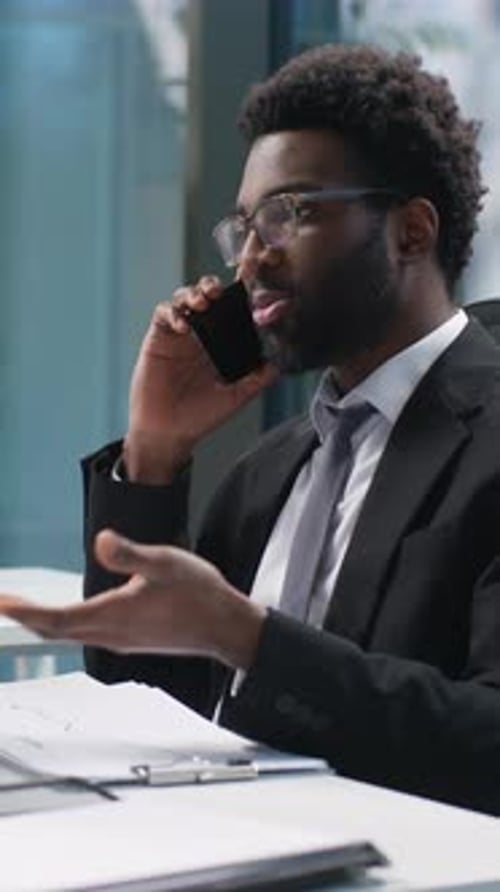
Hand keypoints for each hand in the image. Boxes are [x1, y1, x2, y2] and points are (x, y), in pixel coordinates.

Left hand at [0, 530, 264, 669]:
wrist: (225, 626)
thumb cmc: (200, 595)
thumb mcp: (166, 562)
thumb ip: (131, 554)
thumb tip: (100, 540)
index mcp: (115, 614)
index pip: (56, 618)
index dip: (25, 611)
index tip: (2, 602)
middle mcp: (113, 633)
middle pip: (55, 631)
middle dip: (26, 617)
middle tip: (3, 603)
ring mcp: (121, 640)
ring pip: (70, 635)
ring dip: (43, 621)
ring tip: (23, 607)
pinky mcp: (130, 639)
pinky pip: (86, 634)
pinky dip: (65, 624)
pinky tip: (66, 614)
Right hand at [125, 275, 277, 482]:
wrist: (169, 432)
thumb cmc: (201, 415)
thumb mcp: (237, 397)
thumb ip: (258, 379)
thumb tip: (280, 363)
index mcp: (225, 340)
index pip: (238, 305)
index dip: (246, 278)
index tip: (258, 253)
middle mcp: (204, 332)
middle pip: (211, 293)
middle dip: (216, 283)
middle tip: (221, 291)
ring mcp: (181, 332)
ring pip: (187, 296)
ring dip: (196, 292)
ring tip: (203, 302)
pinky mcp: (159, 337)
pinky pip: (165, 313)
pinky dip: (173, 312)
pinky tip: (183, 325)